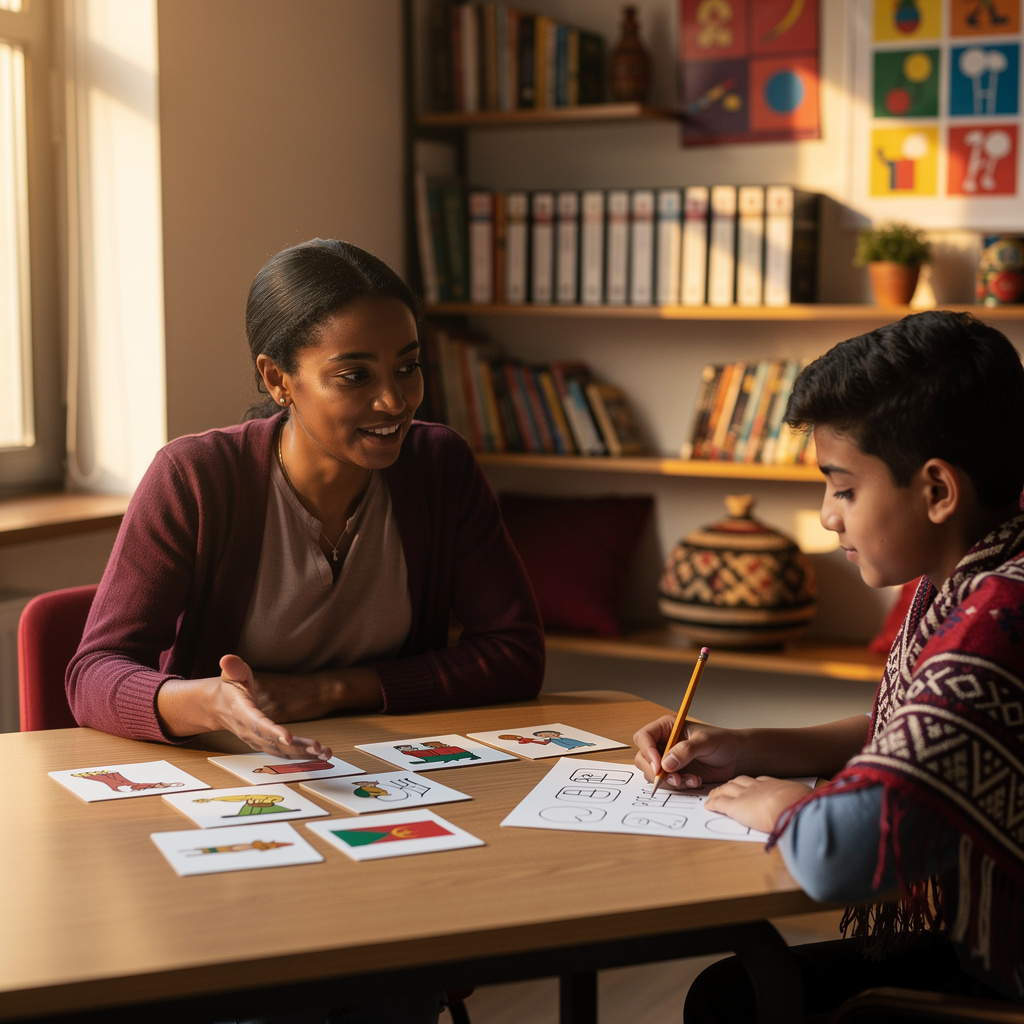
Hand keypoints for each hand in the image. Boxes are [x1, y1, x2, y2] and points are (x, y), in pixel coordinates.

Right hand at [215, 655, 333, 759]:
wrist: (219, 707)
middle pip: (274, 743)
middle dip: (297, 747)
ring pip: (281, 752)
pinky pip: (283, 754)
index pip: (257, 723)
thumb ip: (233, 667)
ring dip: (303, 754)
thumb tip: (227, 659)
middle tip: (318, 748)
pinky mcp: (265, 744)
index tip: (288, 737)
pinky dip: (301, 756)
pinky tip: (319, 756)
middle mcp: (249, 731)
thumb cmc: (230, 688)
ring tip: (325, 754)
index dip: (272, 731)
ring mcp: (257, 740)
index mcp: (242, 713)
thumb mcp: (232, 674)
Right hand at [633, 715, 743, 790]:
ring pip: (653, 773)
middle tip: (674, 778)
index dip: (647, 751)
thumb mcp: (705, 742)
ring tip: (690, 779)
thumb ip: (685, 751)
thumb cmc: (723, 742)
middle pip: (643, 758)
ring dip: (669, 780)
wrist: (737, 758)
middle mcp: (664, 743)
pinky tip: (695, 781)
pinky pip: (667, 783)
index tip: (659, 765)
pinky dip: (679, 785)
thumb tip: (666, 763)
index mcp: (667, 728)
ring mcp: (668, 759)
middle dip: (656, 771)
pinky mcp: (676, 773)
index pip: (644, 737)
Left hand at [704, 775, 811, 833]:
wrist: (792, 808)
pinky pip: (720, 803)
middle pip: (742, 781)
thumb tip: (813, 812)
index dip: (753, 784)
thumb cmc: (804, 807)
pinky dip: (713, 803)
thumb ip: (805, 805)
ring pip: (728, 789)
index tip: (750, 786)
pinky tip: (708, 806)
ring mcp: (746, 795)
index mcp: (778, 786)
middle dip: (733, 784)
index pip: (761, 782)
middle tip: (727, 787)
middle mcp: (759, 787)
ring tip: (714, 794)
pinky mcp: (736, 807)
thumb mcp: (807, 802)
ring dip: (720, 791)